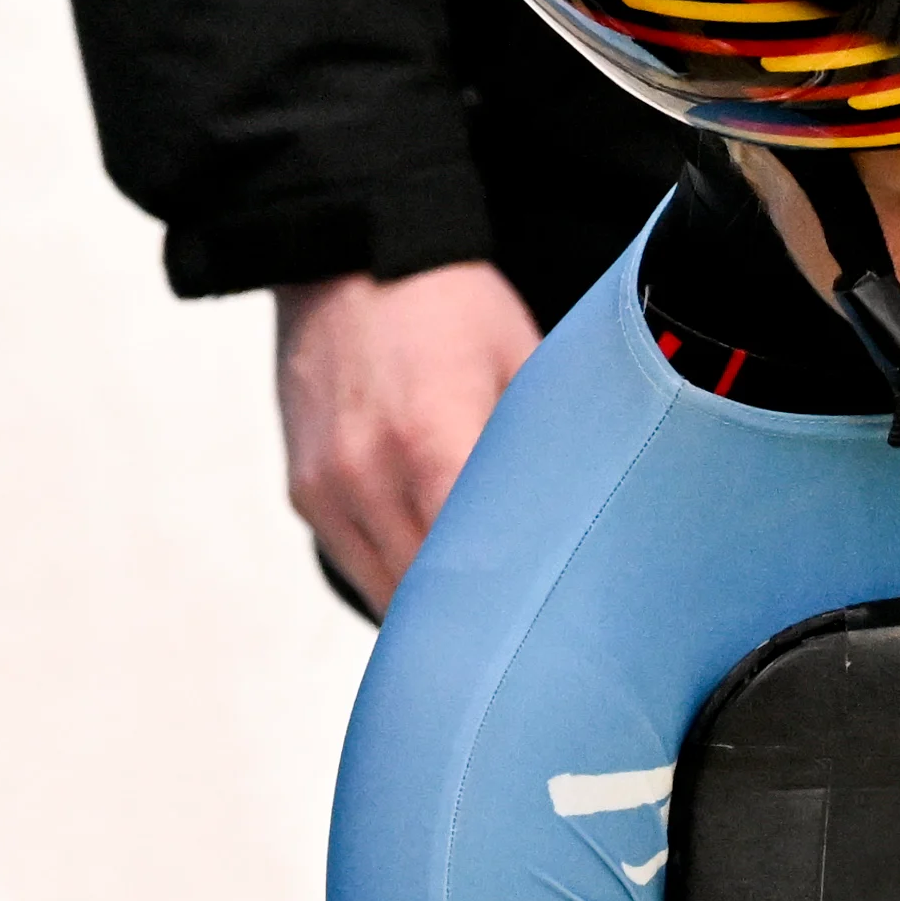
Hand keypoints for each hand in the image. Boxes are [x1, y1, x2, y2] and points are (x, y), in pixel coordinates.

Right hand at [273, 262, 540, 615]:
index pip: (475, 564)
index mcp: (434, 437)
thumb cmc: (450, 305)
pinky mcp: (305, 494)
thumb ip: (545, 444)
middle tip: (539, 646)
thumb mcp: (523, 358)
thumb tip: (595, 513)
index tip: (560, 632)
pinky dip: (398, 581)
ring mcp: (327, 489)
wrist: (346, 254)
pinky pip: (356, 565)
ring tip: (495, 629)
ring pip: (386, 593)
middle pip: (426, 597)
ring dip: (435, 615)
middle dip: (480, 627)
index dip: (516, 608)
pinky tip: (444, 584)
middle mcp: (367, 474)